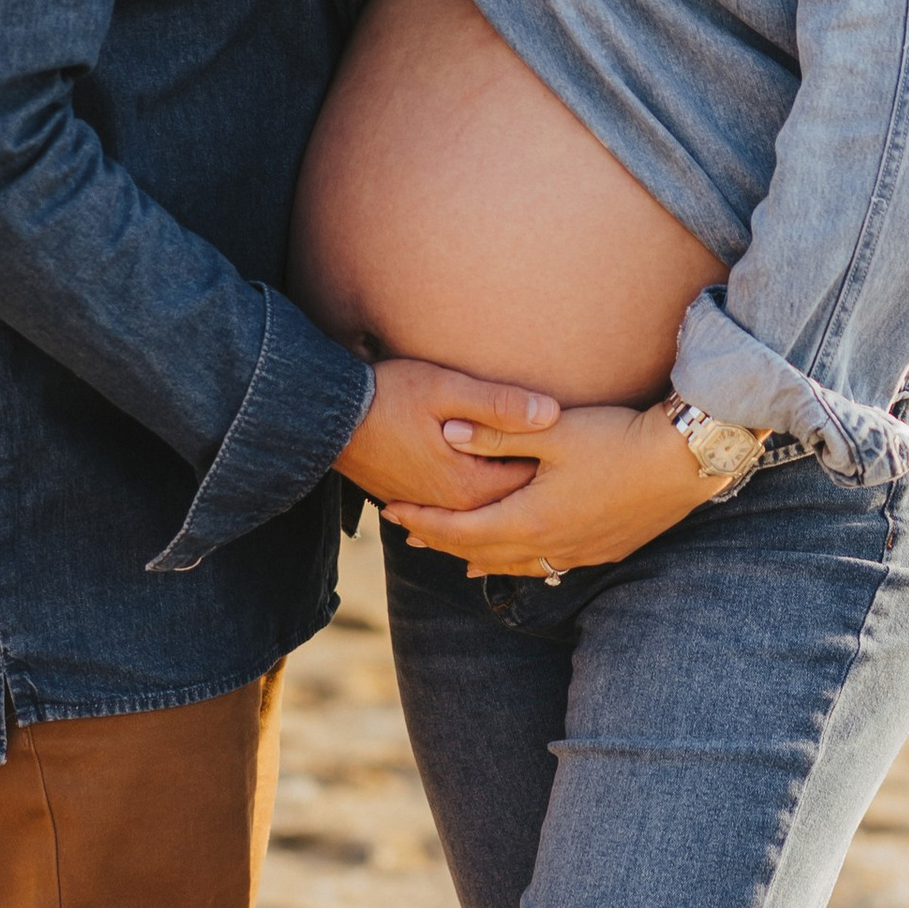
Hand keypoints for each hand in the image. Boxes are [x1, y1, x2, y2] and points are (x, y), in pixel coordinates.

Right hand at [336, 358, 559, 512]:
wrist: (327, 416)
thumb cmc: (388, 395)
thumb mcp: (447, 389)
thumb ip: (499, 404)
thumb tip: (551, 413)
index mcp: (467, 485)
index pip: (529, 485)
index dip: (557, 468)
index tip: (581, 447)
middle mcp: (451, 507)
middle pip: (509, 507)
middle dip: (538, 493)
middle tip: (573, 476)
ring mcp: (429, 508)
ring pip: (483, 517)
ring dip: (509, 508)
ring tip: (542, 500)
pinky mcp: (412, 502)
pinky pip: (456, 518)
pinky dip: (478, 516)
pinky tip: (492, 510)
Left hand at [382, 400, 709, 575]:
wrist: (682, 464)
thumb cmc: (617, 440)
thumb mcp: (551, 431)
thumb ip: (496, 433)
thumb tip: (446, 432)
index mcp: (530, 519)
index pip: (460, 528)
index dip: (424, 520)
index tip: (393, 511)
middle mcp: (550, 545)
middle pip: (481, 551)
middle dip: (443, 540)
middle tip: (410, 532)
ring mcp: (579, 553)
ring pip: (515, 564)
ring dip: (481, 557)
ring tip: (457, 555)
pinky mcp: (604, 551)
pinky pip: (550, 566)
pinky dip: (522, 562)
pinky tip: (524, 558)